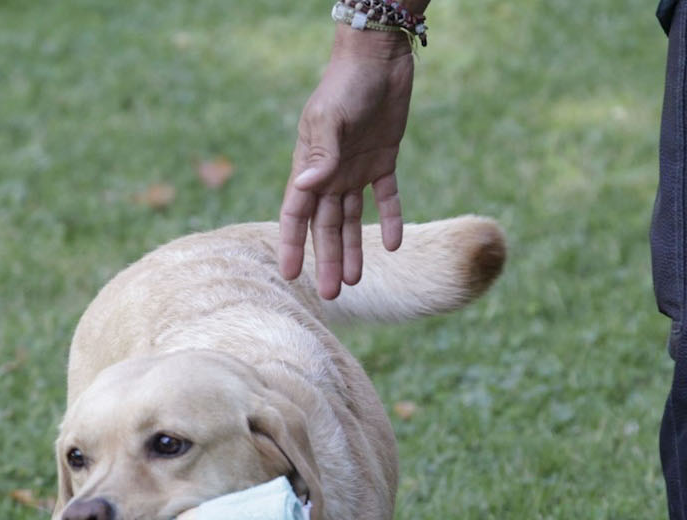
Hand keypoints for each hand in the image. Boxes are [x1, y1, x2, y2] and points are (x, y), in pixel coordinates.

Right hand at [278, 28, 414, 299]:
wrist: (379, 57)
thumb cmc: (346, 84)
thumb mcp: (332, 118)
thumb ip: (322, 154)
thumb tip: (307, 189)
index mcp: (310, 164)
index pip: (296, 213)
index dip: (292, 243)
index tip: (291, 275)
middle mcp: (330, 172)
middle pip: (326, 224)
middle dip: (327, 258)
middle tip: (332, 295)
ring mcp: (356, 168)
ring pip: (352, 218)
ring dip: (354, 248)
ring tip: (354, 281)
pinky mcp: (384, 160)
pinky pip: (386, 197)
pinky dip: (391, 219)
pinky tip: (395, 245)